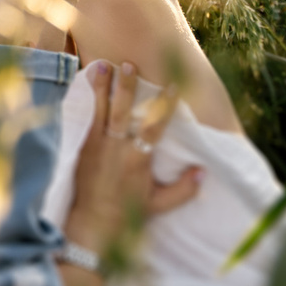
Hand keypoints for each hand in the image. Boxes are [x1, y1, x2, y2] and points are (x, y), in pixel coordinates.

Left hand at [63, 60, 202, 254]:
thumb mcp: (161, 203)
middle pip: (123, 112)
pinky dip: (86, 100)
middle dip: (126, 87)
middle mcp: (117, 149)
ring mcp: (97, 146)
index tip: (172, 85)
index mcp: (139, 160)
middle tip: (128, 63)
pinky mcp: (81, 147)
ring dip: (102, 87)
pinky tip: (85, 82)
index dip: (164, 106)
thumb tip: (204, 171)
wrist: (94, 222)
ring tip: (103, 64)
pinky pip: (84, 118)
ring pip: (100, 110)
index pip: (154, 127)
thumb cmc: (130, 212)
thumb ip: (184, 189)